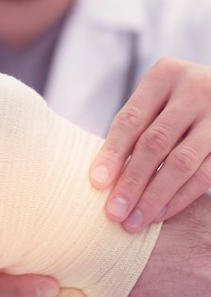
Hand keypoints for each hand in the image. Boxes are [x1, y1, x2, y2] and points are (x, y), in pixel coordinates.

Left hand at [90, 58, 210, 231]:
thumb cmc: (178, 100)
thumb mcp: (158, 97)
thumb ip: (136, 126)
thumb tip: (102, 177)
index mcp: (164, 75)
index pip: (131, 119)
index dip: (112, 152)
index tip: (96, 182)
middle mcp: (193, 89)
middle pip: (154, 142)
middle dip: (132, 181)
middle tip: (113, 212)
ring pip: (181, 162)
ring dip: (154, 197)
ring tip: (134, 221)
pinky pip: (205, 175)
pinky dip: (180, 198)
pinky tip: (161, 213)